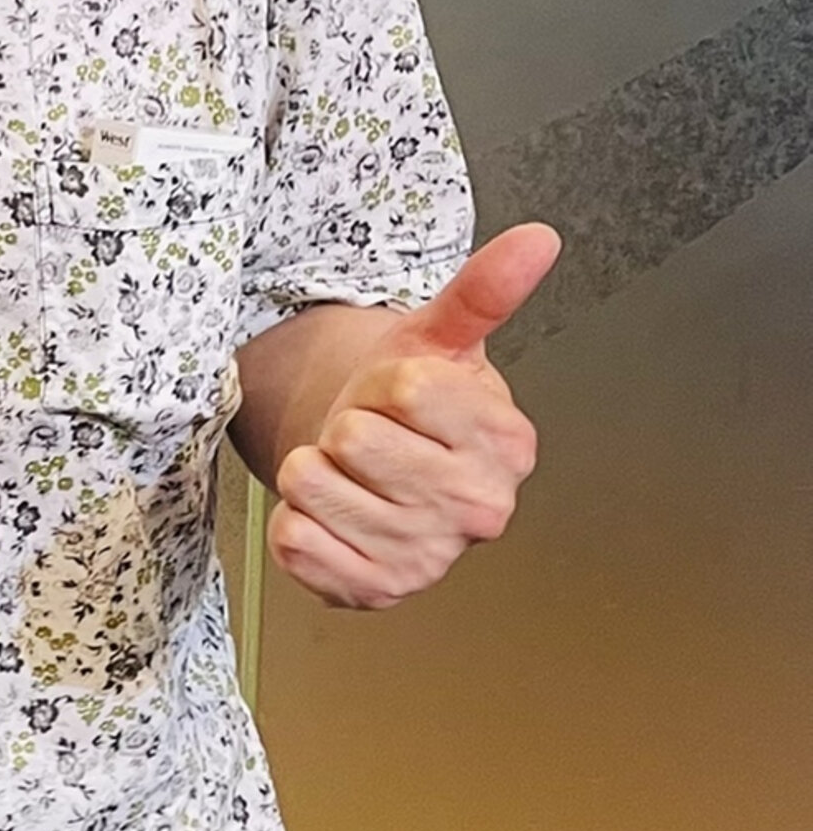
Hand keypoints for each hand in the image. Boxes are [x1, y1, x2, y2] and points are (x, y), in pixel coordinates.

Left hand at [268, 223, 559, 608]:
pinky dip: (294, 521)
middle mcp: (476, 507)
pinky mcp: (373, 590)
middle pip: (355, 438)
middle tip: (372, 439)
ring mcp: (426, 556)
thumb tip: (536, 240)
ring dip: (315, 471)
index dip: (382, 381)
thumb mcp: (439, 339)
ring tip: (352, 473)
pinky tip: (332, 515)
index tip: (399, 396)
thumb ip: (483, 291)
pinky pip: (293, 539)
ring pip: (312, 483)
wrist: (377, 468)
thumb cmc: (408, 408)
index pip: (407, 389)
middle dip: (346, 427)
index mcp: (504, 442)